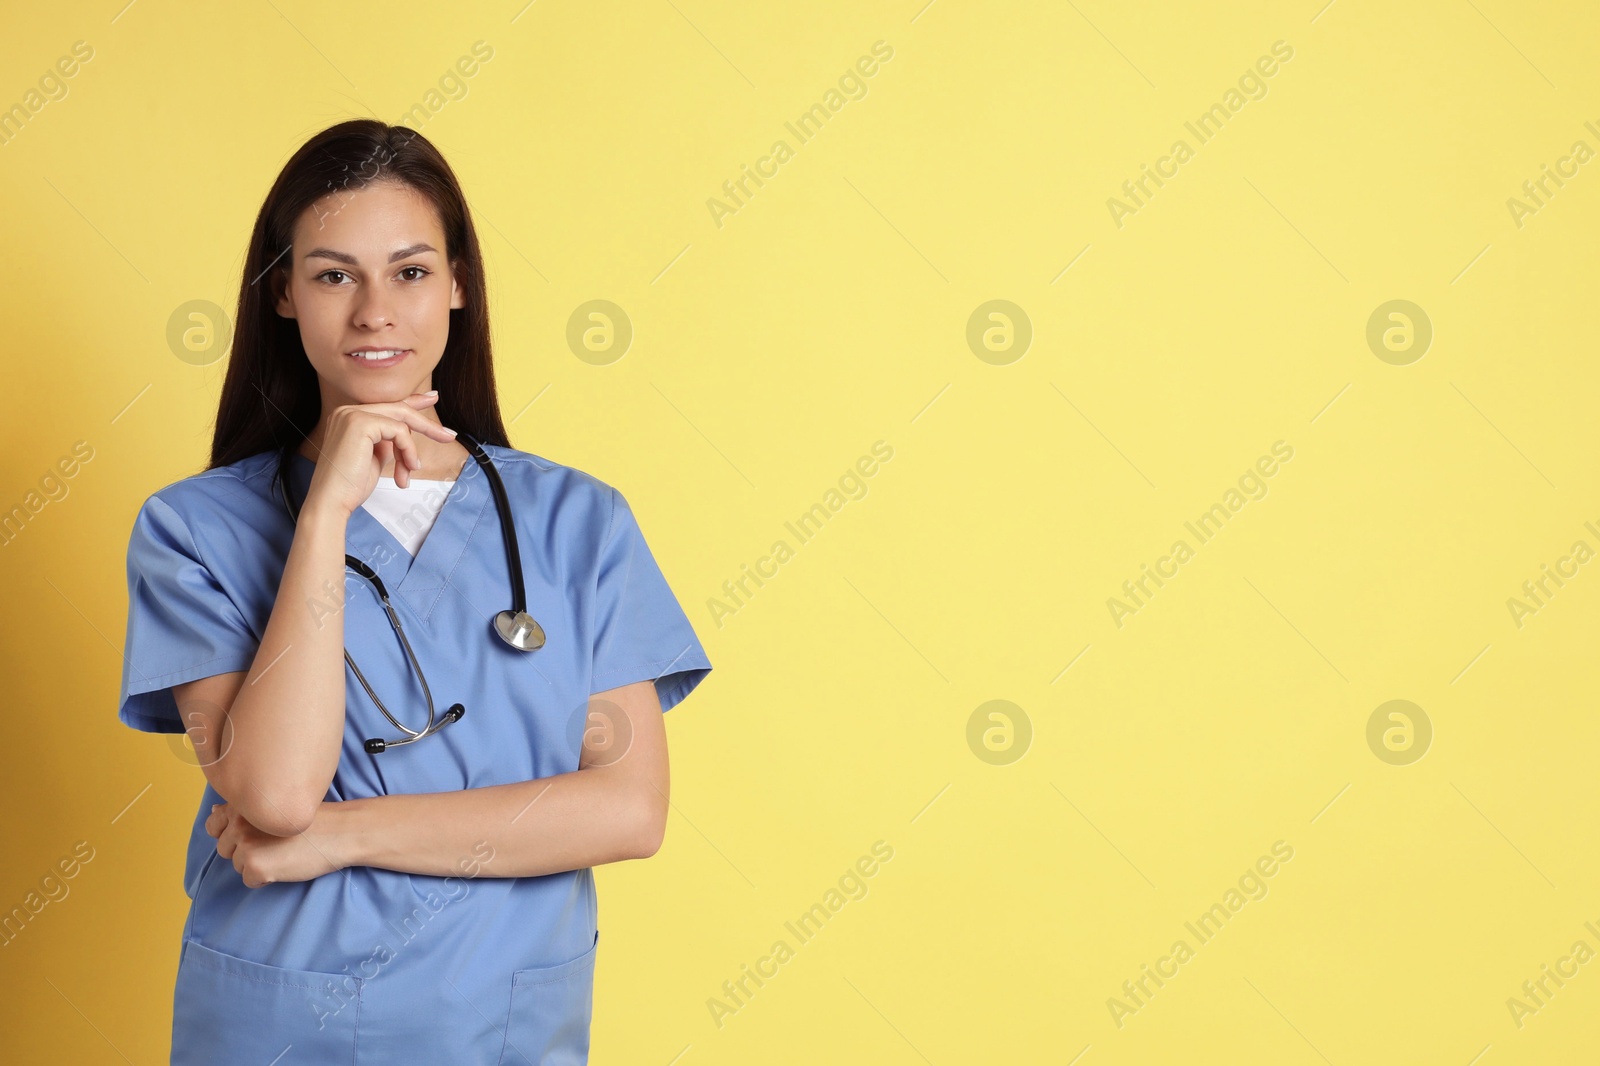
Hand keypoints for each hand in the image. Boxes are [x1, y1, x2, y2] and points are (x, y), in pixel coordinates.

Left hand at [206, 801, 346, 887]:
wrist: (341, 832)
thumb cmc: (314, 819)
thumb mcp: (277, 806)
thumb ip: (245, 810)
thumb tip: (214, 811)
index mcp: (244, 805)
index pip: (214, 823)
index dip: (231, 832)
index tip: (255, 832)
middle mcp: (239, 822)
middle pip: (225, 848)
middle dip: (245, 850)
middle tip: (276, 842)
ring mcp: (245, 845)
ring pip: (237, 865)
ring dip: (257, 863)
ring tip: (283, 852)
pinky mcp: (255, 866)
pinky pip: (249, 880)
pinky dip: (266, 878)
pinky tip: (285, 864)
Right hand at [303, 392, 459, 516]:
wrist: (332, 502)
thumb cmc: (350, 486)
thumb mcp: (374, 457)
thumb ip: (387, 442)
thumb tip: (406, 435)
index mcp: (349, 417)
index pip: (387, 405)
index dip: (412, 401)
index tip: (433, 397)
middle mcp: (347, 411)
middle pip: (397, 409)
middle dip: (426, 423)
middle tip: (449, 435)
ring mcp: (352, 414)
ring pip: (401, 420)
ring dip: (412, 448)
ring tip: (413, 469)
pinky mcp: (360, 423)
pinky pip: (399, 431)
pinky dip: (408, 450)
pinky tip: (407, 468)